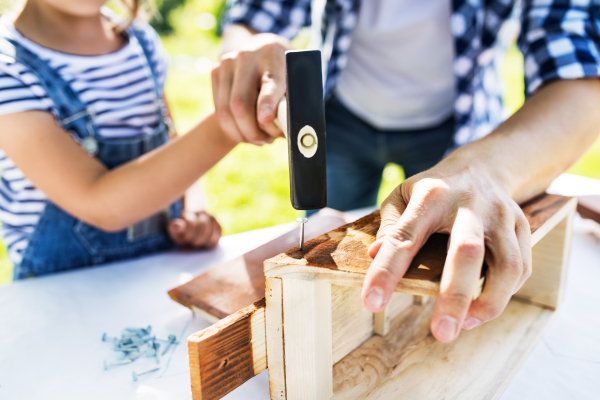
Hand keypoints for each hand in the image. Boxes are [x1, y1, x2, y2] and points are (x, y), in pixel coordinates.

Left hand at [168, 211, 221, 248]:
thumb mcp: (173, 231)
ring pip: (213, 231)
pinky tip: (208, 244)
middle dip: (198, 240)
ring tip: (201, 245)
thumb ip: (174, 228)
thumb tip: (180, 226)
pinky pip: (219, 233)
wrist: (188, 229)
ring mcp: (211, 218)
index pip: (192, 223)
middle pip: (204, 228)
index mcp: (188, 214)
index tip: (186, 240)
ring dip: (206, 242)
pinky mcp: (217, 225)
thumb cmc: (181, 233)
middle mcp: (201, 213)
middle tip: (194, 245)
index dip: (189, 235)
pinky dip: (214, 241)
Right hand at [212, 33, 290, 144]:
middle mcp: (248, 56)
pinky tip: (246, 132)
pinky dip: (232, 129)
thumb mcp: (295, 83)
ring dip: (242, 134)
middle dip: (253, 131)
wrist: (264, 50)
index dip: (266, 104)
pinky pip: (219, 111)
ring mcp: (228, 63)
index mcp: (274, 57)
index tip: (266, 119)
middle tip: (267, 141)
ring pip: (226, 111)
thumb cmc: (286, 74)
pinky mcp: (216, 71)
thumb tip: (287, 130)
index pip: (269, 84)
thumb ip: (291, 104)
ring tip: (260, 139)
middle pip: (241, 104)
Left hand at [362, 164, 531, 342]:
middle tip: (441, 333)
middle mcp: (470, 204)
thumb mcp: (402, 195)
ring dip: (489, 302)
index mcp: (431, 195)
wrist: (483, 167)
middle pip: (466, 251)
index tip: (372, 302)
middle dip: (454, 295)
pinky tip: (482, 308)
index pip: (405, 237)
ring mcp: (501, 216)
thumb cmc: (434, 188)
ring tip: (464, 325)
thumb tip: (375, 255)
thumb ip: (389, 224)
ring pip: (507, 264)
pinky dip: (505, 294)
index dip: (387, 271)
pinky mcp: (523, 227)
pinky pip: (522, 268)